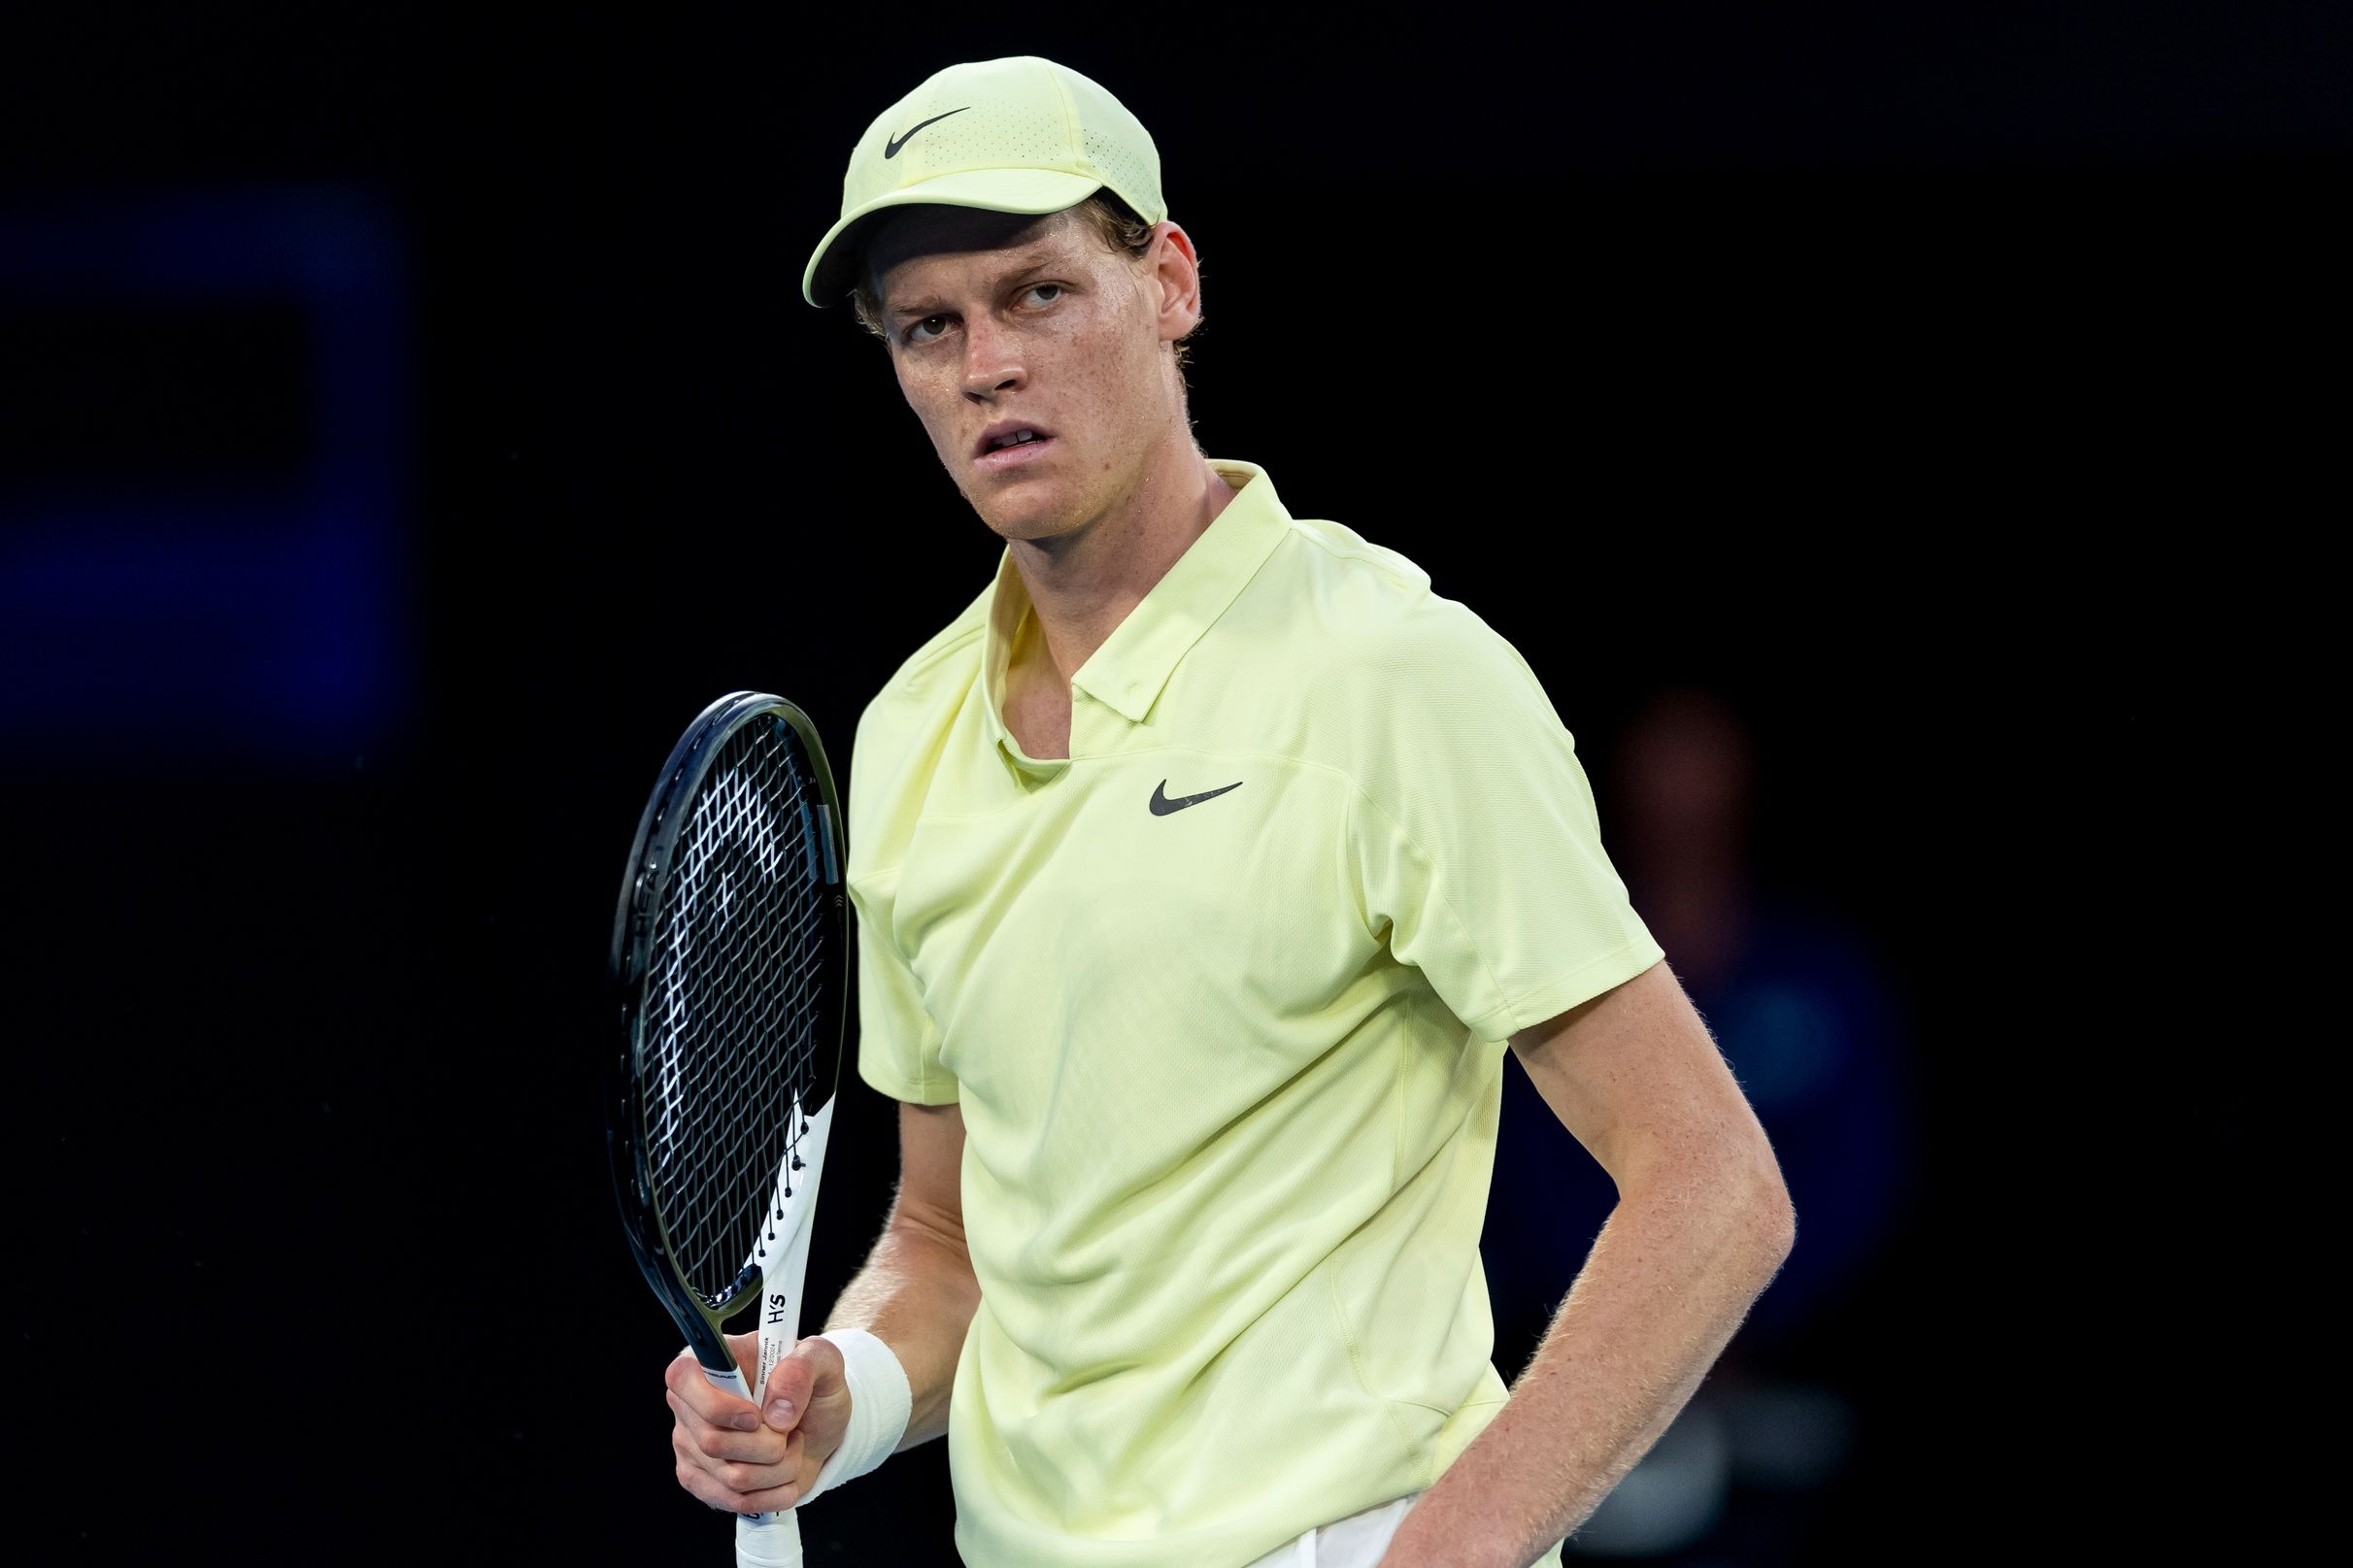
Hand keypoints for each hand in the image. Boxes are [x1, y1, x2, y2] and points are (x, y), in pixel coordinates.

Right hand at [665, 1332, 853, 1513]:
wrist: (816, 1427)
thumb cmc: (811, 1387)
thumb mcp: (823, 1361)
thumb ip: (804, 1368)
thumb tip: (777, 1412)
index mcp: (710, 1361)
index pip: (682, 1379)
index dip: (717, 1405)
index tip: (756, 1416)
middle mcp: (689, 1404)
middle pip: (713, 1441)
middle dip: (768, 1444)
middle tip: (789, 1431)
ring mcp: (689, 1445)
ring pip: (731, 1477)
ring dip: (779, 1468)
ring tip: (790, 1447)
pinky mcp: (699, 1480)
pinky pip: (735, 1501)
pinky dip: (773, 1492)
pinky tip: (784, 1472)